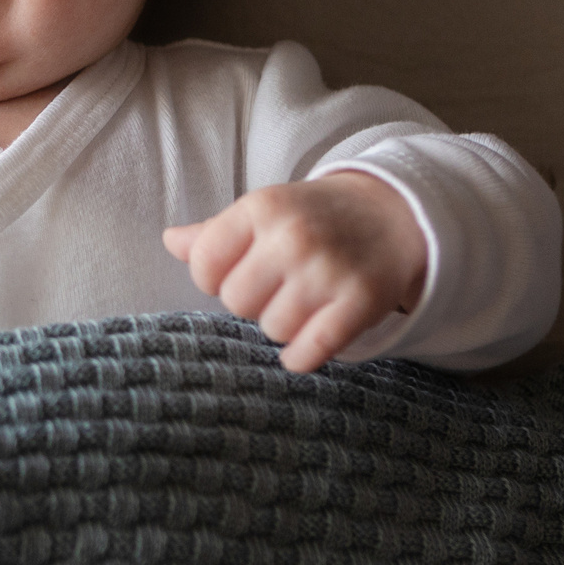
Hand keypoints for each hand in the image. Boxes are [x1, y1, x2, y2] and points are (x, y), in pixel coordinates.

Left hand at [162, 172, 427, 372]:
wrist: (393, 214)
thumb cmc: (313, 217)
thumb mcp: (264, 212)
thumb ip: (214, 233)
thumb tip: (170, 241)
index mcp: (262, 208)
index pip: (204, 266)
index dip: (215, 278)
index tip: (239, 273)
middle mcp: (293, 236)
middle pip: (236, 302)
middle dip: (251, 303)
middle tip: (276, 289)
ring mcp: (328, 270)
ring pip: (272, 329)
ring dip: (282, 326)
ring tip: (300, 305)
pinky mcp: (360, 301)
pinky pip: (311, 350)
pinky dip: (301, 357)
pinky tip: (304, 346)